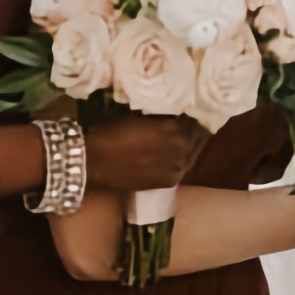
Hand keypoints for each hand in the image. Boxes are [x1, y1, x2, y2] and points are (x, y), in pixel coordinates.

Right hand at [83, 113, 210, 191]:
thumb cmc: (113, 133)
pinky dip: (181, 161)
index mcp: (175, 127)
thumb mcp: (141, 118)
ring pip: (193, 154)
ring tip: (180, 142)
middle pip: (198, 138)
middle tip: (188, 127)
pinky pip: (182, 168)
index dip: (194, 117)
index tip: (191, 113)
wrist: (96, 162)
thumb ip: (162, 118)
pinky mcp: (169, 182)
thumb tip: (177, 116)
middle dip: (194, 132)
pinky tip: (173, 157)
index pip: (196, 121)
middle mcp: (181, 147)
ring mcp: (177, 167)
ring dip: (189, 147)